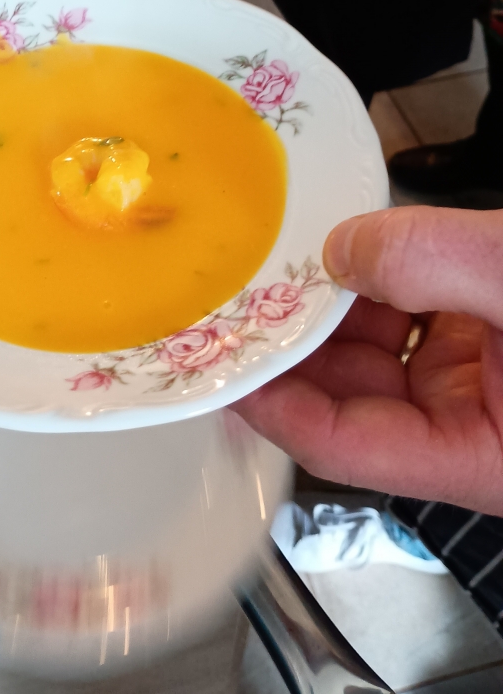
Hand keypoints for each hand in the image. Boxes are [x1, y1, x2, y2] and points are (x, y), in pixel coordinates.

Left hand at [233, 206, 502, 513]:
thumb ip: (437, 265)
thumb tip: (342, 251)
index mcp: (479, 456)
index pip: (340, 443)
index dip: (269, 400)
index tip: (218, 356)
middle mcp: (470, 423)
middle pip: (344, 389)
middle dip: (289, 335)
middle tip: (235, 285)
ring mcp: (477, 376)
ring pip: (372, 343)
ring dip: (328, 297)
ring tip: (279, 251)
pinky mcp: (485, 333)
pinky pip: (411, 308)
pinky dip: (376, 272)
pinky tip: (345, 237)